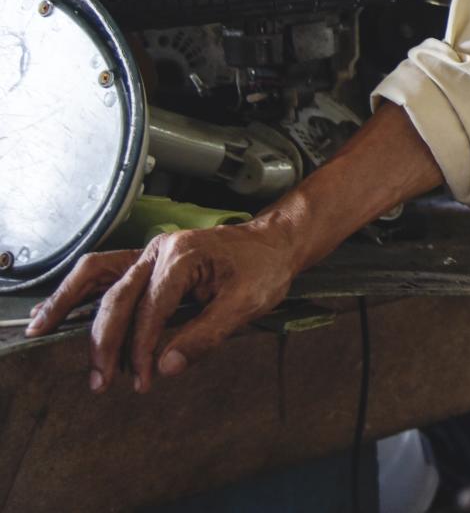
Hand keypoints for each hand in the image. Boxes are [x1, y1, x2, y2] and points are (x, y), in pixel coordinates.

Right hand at [24, 219, 301, 392]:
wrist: (273, 243)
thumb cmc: (264, 269)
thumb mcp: (247, 303)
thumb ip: (206, 335)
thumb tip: (166, 368)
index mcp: (183, 256)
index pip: (151, 310)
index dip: (143, 348)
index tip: (143, 380)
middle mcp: (159, 249)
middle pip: (117, 297)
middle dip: (105, 342)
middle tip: (102, 382)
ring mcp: (148, 252)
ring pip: (96, 276)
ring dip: (68, 305)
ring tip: (40, 332)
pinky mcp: (146, 260)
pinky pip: (103, 274)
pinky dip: (76, 291)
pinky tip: (53, 310)